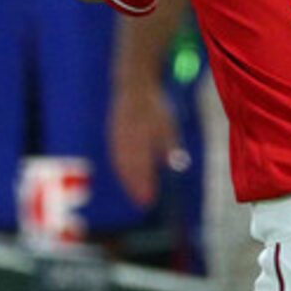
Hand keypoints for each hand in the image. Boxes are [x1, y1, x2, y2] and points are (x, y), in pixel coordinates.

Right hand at [108, 79, 183, 209]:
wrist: (133, 88)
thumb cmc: (156, 109)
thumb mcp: (168, 124)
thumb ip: (170, 144)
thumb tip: (176, 165)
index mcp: (141, 135)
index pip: (143, 165)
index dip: (145, 183)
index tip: (151, 199)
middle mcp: (127, 138)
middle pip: (130, 168)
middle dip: (137, 186)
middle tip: (144, 202)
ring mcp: (117, 137)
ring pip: (121, 164)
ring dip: (128, 181)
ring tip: (137, 194)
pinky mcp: (113, 136)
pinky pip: (116, 156)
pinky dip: (122, 170)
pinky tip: (127, 178)